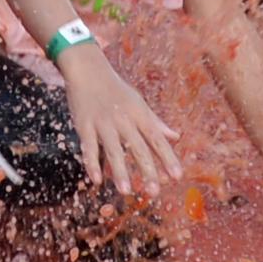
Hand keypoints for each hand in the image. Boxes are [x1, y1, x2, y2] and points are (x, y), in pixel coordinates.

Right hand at [61, 49, 181, 197]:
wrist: (88, 69)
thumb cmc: (116, 89)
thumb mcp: (139, 103)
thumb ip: (156, 122)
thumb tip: (175, 137)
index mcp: (139, 115)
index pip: (156, 139)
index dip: (167, 158)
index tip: (177, 177)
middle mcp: (124, 120)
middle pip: (138, 148)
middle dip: (147, 170)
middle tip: (154, 192)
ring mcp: (103, 123)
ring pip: (114, 150)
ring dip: (120, 172)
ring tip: (126, 192)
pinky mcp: (84, 125)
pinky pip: (89, 147)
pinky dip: (92, 164)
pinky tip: (97, 180)